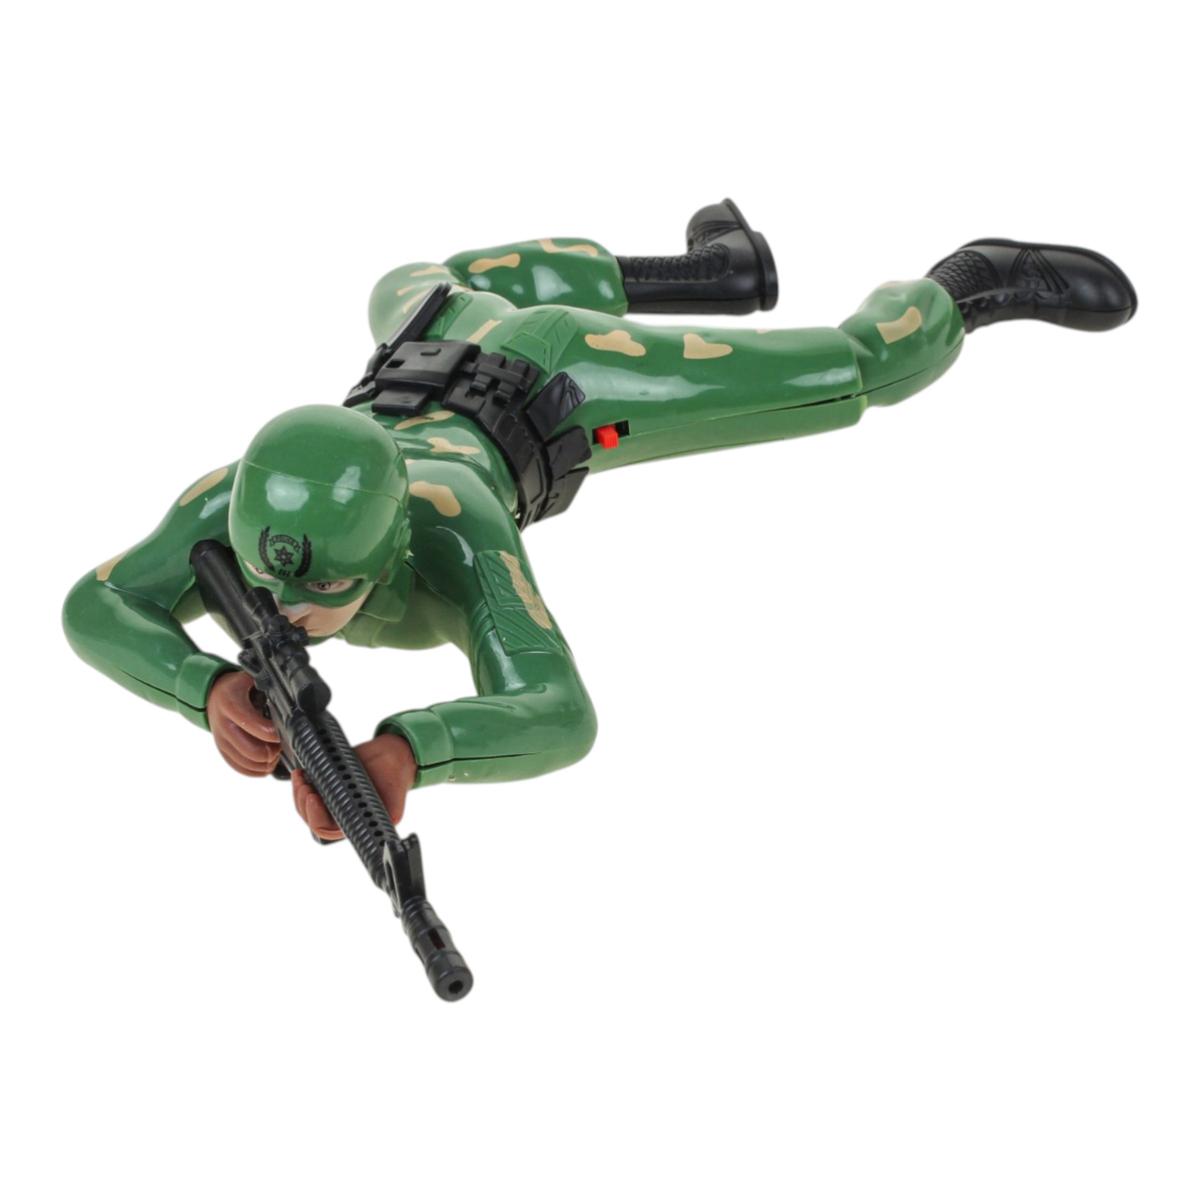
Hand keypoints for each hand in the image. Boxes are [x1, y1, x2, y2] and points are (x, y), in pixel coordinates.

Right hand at [208, 671, 280, 775]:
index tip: (286, 730)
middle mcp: (224, 725)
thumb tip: (291, 699)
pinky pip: (241, 768)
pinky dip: (257, 770)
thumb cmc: (237, 687)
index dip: (275, 733)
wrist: (213, 695)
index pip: (256, 726)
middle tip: (283, 743)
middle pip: (254, 751)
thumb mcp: (251, 678)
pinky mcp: (223, 751)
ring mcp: (222, 741)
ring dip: (268, 761)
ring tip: (277, 751)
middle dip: (274, 750)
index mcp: (231, 704)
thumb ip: (269, 686)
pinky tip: (268, 762)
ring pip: (249, 763)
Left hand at [291, 733, 416, 840]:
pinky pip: (306, 788)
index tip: (314, 799)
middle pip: (310, 818)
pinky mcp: (325, 783)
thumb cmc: (394, 782)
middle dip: (303, 805)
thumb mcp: (394, 808)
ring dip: (298, 793)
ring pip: (304, 805)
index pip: (325, 830)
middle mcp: (338, 813)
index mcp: (351, 823)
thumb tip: (386, 842)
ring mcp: (329, 798)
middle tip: (306, 789)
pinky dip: (300, 781)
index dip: (314, 817)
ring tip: (301, 779)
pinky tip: (301, 773)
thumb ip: (386, 823)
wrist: (391, 756)